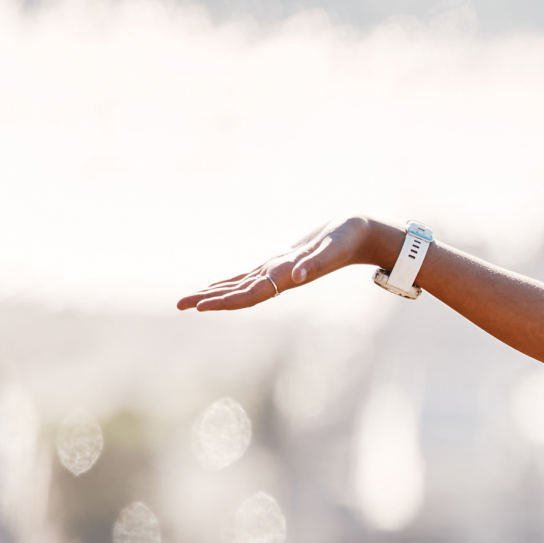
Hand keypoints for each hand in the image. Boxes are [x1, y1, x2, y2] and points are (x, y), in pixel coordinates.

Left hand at [177, 216, 392, 311]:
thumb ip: (315, 262)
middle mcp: (281, 278)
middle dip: (211, 299)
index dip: (225, 300)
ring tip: (190, 301)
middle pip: (240, 293)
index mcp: (289, 276)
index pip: (251, 292)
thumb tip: (294, 277)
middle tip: (180, 305)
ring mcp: (280, 272)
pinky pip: (250, 278)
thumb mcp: (332, 246)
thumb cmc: (348, 238)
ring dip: (216, 294)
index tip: (201, 306)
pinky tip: (218, 287)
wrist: (363, 236)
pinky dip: (231, 284)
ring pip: (242, 287)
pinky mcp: (281, 265)